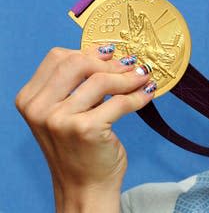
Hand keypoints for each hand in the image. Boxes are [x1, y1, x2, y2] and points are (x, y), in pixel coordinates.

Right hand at [15, 46, 154, 211]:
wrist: (84, 187)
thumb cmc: (79, 148)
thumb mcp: (66, 113)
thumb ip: (76, 85)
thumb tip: (109, 53)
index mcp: (30, 99)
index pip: (58, 58)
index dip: (89, 52)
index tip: (111, 54)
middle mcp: (39, 108)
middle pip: (78, 62)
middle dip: (109, 62)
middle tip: (131, 65)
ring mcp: (60, 119)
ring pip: (101, 80)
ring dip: (129, 77)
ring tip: (143, 77)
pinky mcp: (85, 129)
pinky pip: (120, 101)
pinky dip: (138, 96)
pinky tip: (147, 94)